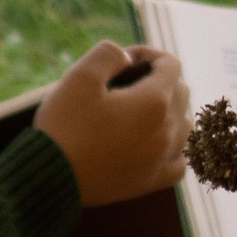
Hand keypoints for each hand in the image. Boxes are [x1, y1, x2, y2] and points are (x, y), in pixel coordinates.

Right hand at [38, 40, 189, 205]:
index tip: (124, 60)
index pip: (171, 65)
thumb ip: (109, 54)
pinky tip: (156, 143)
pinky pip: (180, 162)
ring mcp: (161, 159)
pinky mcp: (150, 182)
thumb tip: (127, 57)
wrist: (51, 177)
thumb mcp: (80, 76)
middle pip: (181, 92)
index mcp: (154, 102)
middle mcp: (167, 131)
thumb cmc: (64, 126)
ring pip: (186, 126)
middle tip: (126, 81)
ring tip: (141, 110)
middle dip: (159, 79)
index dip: (148, 54)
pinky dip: (174, 147)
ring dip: (170, 111)